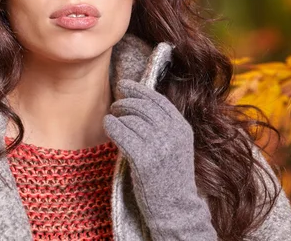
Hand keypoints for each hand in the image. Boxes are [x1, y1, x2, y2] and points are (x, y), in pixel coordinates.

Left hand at [103, 79, 217, 239]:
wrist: (174, 206)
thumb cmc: (170, 176)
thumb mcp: (177, 145)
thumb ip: (165, 125)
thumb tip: (139, 102)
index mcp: (182, 128)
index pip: (158, 100)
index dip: (140, 90)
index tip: (125, 85)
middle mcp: (172, 134)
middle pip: (143, 106)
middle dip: (126, 102)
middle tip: (116, 105)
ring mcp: (158, 145)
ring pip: (131, 118)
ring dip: (118, 115)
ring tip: (112, 118)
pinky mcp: (143, 158)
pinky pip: (122, 132)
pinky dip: (112, 126)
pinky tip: (109, 125)